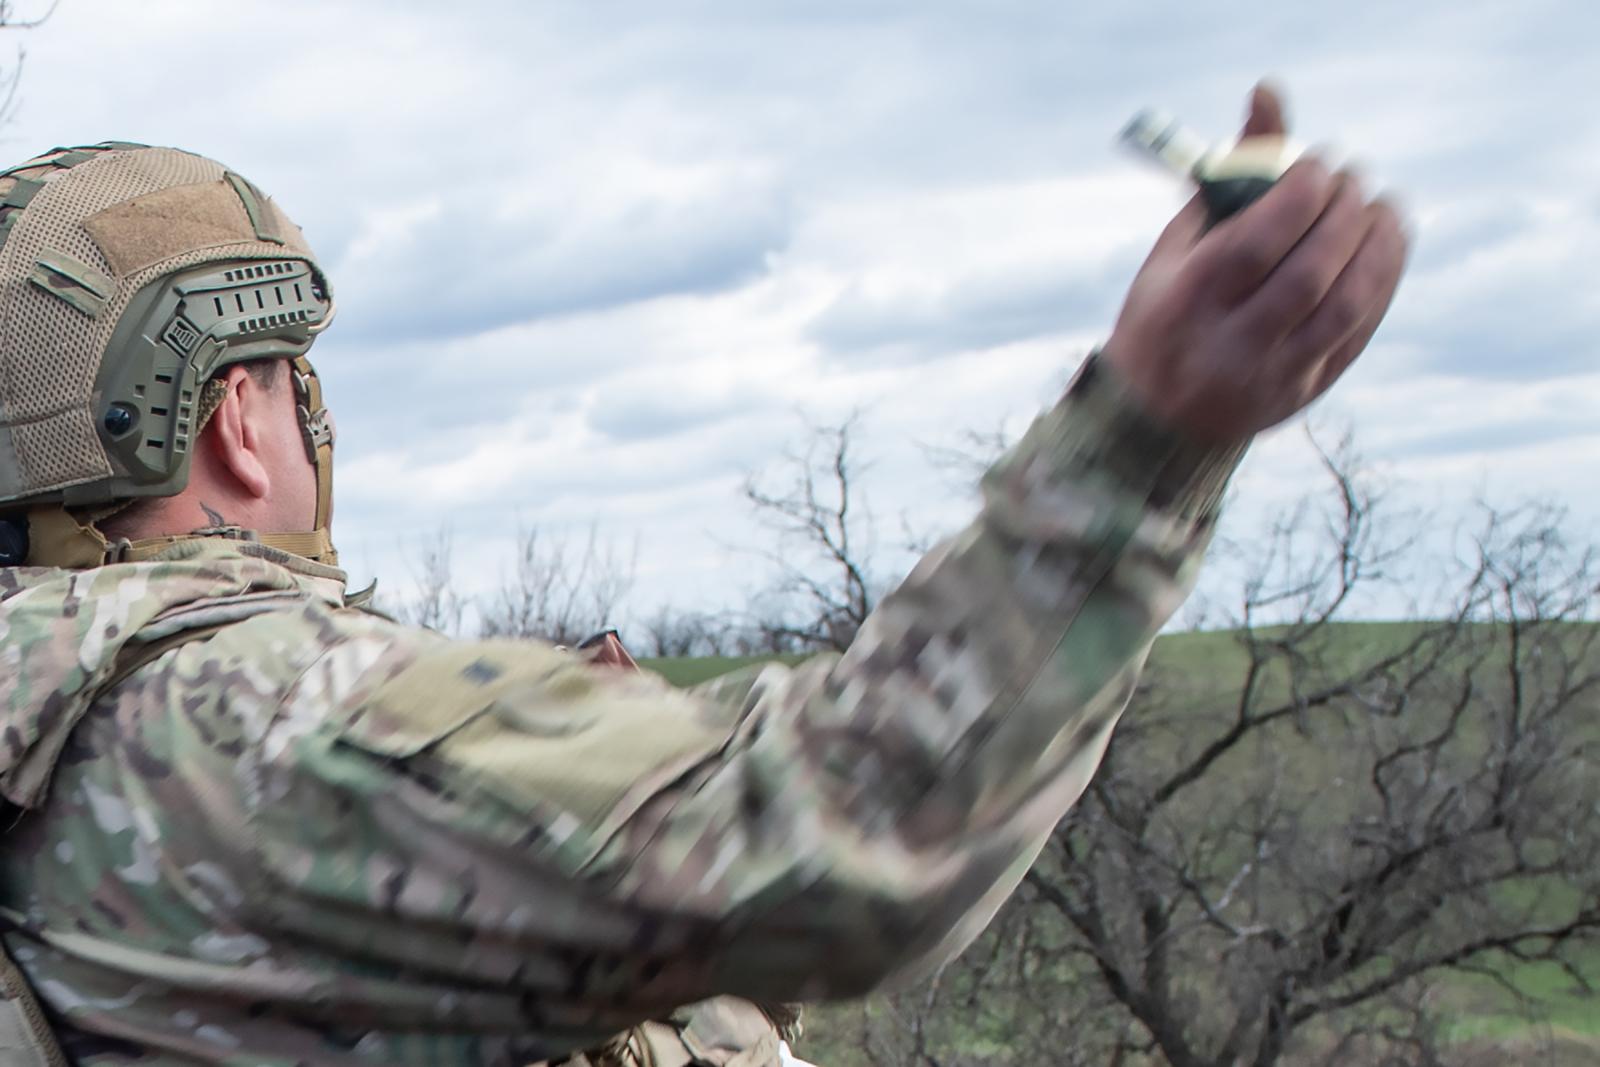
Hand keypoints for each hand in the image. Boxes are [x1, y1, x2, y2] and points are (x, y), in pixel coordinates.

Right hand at [1101, 83, 1409, 443]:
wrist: (1158, 416)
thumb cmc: (1167, 311)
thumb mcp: (1178, 246)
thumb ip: (1229, 175)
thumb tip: (1270, 95)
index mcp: (1188, 300)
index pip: (1257, 243)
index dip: (1302, 194)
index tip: (1321, 162)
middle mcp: (1230, 343)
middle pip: (1308, 273)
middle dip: (1344, 213)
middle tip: (1355, 179)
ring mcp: (1271, 374)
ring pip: (1344, 306)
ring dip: (1377, 246)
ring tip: (1383, 206)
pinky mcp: (1305, 391)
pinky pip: (1359, 330)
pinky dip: (1383, 280)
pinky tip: (1386, 246)